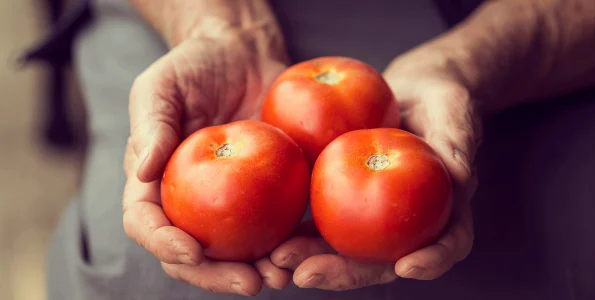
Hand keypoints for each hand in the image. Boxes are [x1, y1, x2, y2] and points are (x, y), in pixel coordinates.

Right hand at [122, 35, 290, 295]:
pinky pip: (275, 224)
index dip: (164, 243)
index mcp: (154, 182)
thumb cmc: (193, 66)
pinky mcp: (265, 192)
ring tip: (282, 277)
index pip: (146, 222)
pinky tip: (306, 251)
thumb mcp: (160, 86)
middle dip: (217, 275)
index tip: (191, 251)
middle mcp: (189, 201)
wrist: (241, 53)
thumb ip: (151, 126)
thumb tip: (144, 171)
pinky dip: (288, 244)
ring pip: (236, 250)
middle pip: (193, 254)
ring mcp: (229, 201)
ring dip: (256, 271)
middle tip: (249, 282)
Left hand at [269, 45, 480, 289]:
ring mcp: (375, 216)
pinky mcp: (346, 200)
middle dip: (346, 272)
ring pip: (346, 249)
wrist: (409, 90)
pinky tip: (271, 231)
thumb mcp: (453, 109)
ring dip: (311, 258)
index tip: (406, 267)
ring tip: (277, 259)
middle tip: (307, 274)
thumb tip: (460, 172)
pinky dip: (297, 230)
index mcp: (446, 208)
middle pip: (383, 259)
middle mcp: (409, 222)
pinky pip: (323, 219)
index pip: (449, 242)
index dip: (433, 260)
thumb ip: (457, 137)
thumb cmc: (441, 98)